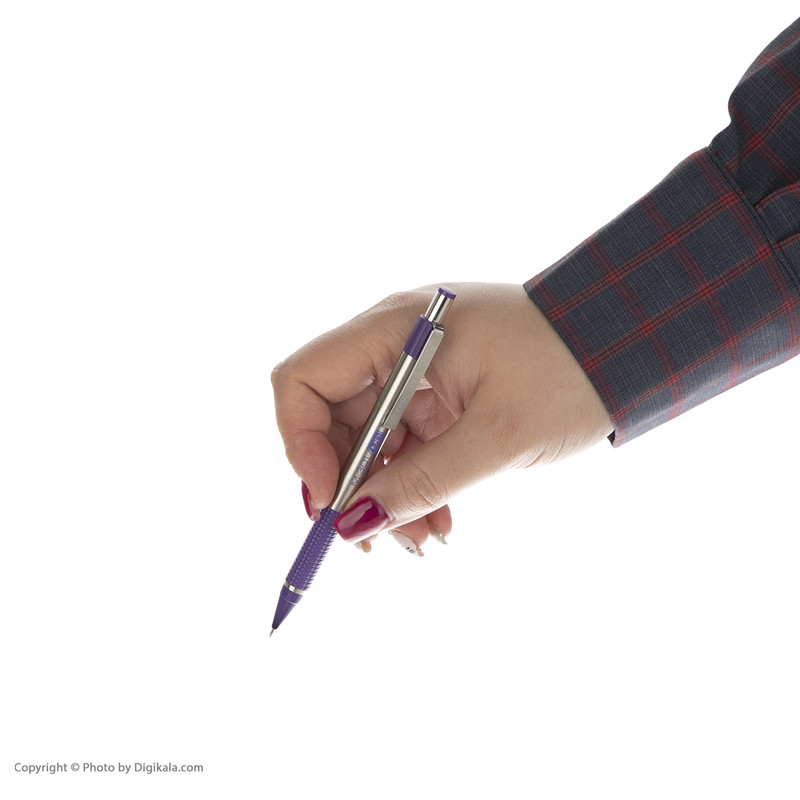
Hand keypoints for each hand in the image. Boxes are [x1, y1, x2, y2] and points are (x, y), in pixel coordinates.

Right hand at [271, 283, 613, 552]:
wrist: (631, 346)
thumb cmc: (572, 369)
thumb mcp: (496, 435)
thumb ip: (422, 481)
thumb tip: (356, 525)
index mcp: (398, 329)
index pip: (304, 379)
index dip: (301, 443)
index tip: (331, 501)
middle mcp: (396, 345)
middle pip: (332, 419)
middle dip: (347, 484)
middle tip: (370, 540)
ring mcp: (417, 371)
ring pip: (370, 442)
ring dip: (385, 495)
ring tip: (419, 543)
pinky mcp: (440, 396)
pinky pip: (406, 446)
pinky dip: (414, 485)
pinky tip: (438, 524)